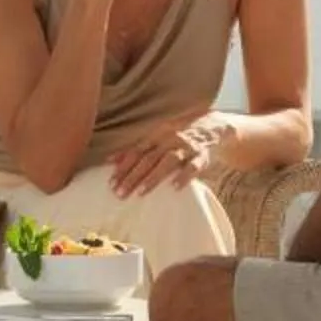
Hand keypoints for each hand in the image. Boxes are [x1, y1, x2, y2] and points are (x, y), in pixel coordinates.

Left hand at [110, 114, 233, 197]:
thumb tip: (109, 161)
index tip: (111, 183)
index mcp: (156, 136)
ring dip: (154, 176)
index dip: (123, 167)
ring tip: (141, 192)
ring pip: (169, 161)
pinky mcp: (203, 156)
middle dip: (133, 176)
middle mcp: (170, 139)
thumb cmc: (177, 136)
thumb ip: (135, 150)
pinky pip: (193, 166)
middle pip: (149, 158)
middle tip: (120, 193)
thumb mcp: (156, 138)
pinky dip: (184, 176)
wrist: (211, 127)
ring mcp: (187, 147)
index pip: (136, 152)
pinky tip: (175, 187)